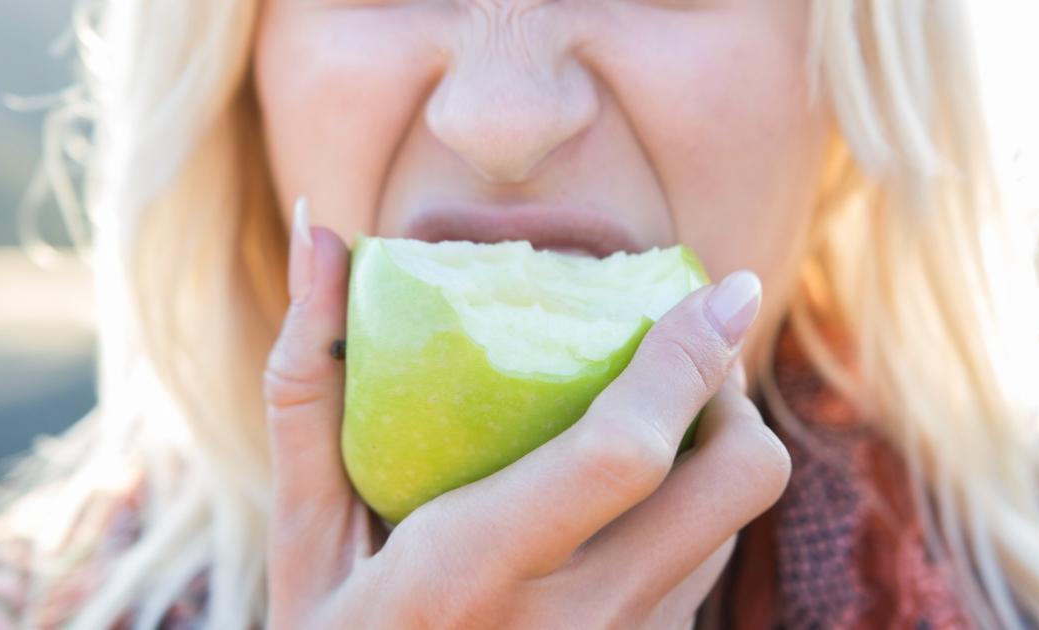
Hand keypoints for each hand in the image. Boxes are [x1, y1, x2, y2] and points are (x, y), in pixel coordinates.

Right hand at [263, 201, 791, 628]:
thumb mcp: (301, 530)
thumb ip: (309, 382)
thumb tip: (318, 231)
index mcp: (472, 571)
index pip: (620, 454)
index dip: (686, 360)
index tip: (725, 287)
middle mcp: (573, 626)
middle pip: (736, 483)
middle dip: (730, 394)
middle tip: (678, 355)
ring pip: (731, 526)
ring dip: (711, 451)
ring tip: (646, 410)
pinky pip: (702, 572)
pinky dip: (686, 511)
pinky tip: (624, 496)